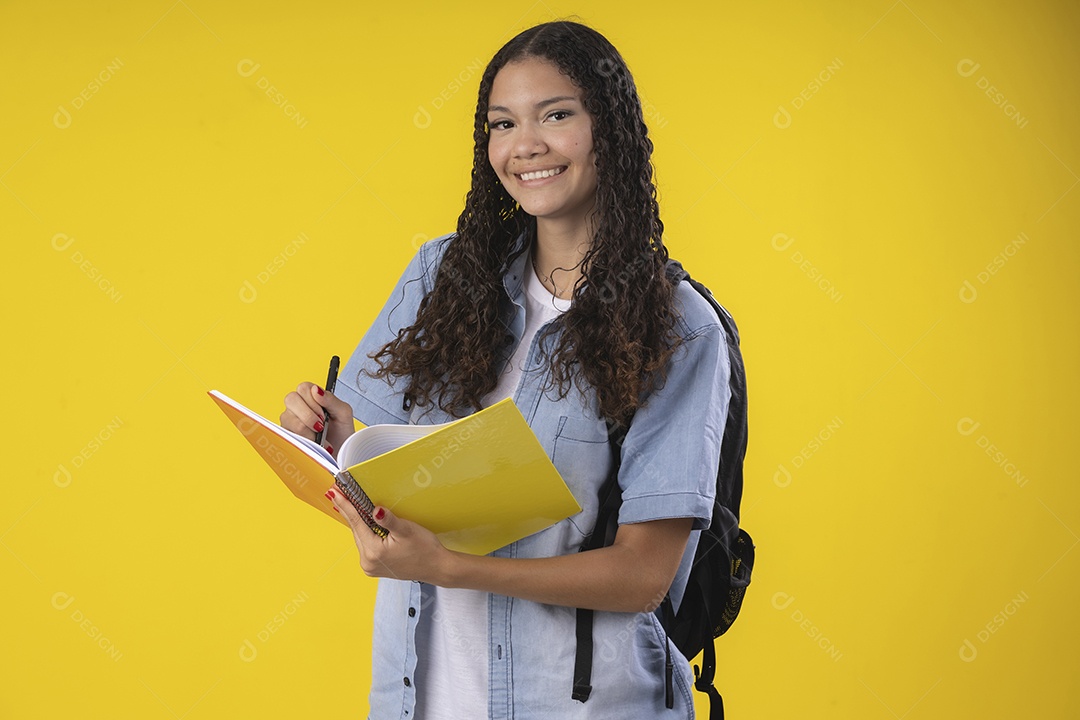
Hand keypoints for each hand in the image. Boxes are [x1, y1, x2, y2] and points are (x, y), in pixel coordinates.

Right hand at [281, 381, 353, 452]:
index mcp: (311, 396)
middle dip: (308, 415)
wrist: (340, 454)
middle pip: (291, 399)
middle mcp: (297, 406)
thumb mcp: (343, 413)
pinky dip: (305, 439)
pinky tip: (313, 442)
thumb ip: (331, 399)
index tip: (323, 414)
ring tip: (319, 436)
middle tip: (321, 425)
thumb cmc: (341, 433)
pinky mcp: (286, 434)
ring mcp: (289, 420)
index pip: (303, 387)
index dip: (313, 401)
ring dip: (308, 430)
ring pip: (289, 418)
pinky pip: (288, 433)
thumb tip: (316, 390)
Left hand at [326, 489, 452, 583]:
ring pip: (360, 537)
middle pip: (356, 530)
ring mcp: (370, 566)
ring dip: (358, 522)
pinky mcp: (375, 567)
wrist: (436, 567)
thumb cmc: (425, 550)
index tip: (334, 494)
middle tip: (340, 494)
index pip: (356, 523)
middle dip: (350, 512)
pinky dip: (365, 532)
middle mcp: (368, 562)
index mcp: (374, 552)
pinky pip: (366, 544)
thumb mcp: (407, 530)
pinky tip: (367, 523)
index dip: (345, 506)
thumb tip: (376, 510)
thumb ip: (389, 520)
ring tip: (353, 505)